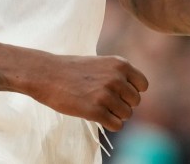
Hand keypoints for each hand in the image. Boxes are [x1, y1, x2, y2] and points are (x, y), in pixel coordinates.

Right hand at [31, 55, 147, 131]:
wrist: (47, 74)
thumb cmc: (72, 70)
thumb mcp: (101, 64)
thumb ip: (118, 75)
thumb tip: (135, 93)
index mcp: (120, 64)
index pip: (143, 85)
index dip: (132, 91)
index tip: (118, 92)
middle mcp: (116, 78)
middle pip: (135, 102)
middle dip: (122, 104)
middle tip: (104, 101)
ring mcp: (106, 94)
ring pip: (127, 115)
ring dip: (114, 114)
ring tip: (98, 106)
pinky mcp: (95, 110)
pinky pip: (116, 125)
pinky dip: (109, 124)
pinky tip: (96, 115)